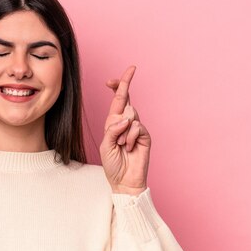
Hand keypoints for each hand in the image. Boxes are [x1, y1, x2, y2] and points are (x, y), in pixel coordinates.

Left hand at [100, 66, 150, 194]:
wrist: (124, 180)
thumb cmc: (113, 164)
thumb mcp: (105, 145)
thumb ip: (112, 130)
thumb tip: (125, 118)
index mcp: (114, 123)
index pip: (117, 101)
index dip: (117, 87)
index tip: (111, 79)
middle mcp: (126, 123)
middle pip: (126, 99)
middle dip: (124, 84)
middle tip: (130, 70)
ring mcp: (137, 129)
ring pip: (131, 114)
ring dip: (122, 130)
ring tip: (122, 145)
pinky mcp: (145, 136)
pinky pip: (137, 127)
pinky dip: (130, 137)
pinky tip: (129, 147)